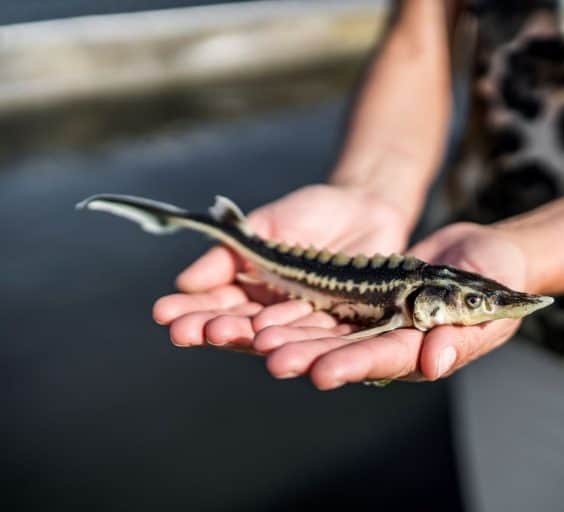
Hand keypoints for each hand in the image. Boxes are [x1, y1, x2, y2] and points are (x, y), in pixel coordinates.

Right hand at [152, 184, 410, 350]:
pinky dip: (306, 341)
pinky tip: (282, 345)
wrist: (365, 206)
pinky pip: (327, 336)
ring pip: (281, 336)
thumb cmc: (308, 214)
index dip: (191, 311)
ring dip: (256, 341)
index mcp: (251, 294)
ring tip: (232, 340)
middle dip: (215, 328)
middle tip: (187, 332)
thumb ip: (230, 254)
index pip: (216, 307)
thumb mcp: (265, 227)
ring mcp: (309, 322)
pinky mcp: (348, 324)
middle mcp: (275, 315)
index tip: (163, 314)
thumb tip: (185, 282)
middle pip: (242, 327)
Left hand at [254, 222, 530, 389]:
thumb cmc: (497, 278)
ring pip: (326, 332)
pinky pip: (323, 308)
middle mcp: (394, 344)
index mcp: (427, 350)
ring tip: (257, 338)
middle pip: (346, 351)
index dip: (355, 365)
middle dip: (309, 355)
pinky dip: (293, 311)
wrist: (481, 253)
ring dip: (291, 336)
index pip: (388, 359)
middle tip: (272, 360)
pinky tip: (261, 314)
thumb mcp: (489, 300)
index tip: (322, 372)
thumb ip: (463, 334)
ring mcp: (375, 324)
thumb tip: (435, 363)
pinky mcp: (361, 303)